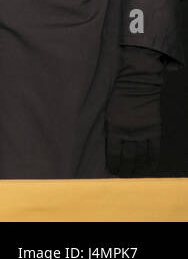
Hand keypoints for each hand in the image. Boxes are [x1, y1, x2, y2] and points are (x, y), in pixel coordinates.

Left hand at [105, 45, 164, 176]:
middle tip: (122, 176)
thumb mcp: (106, 111)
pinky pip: (155, 151)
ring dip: (137, 168)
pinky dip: (152, 161)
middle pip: (128, 158)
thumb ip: (108, 127)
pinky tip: (148, 168)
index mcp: (114, 128)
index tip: (112, 170)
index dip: (113, 164)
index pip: (113, 153)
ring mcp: (143, 133)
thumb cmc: (115, 94)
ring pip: (141, 157)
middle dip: (125, 169)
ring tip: (133, 175)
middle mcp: (129, 133)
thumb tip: (103, 141)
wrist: (136, 82)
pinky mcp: (154, 130)